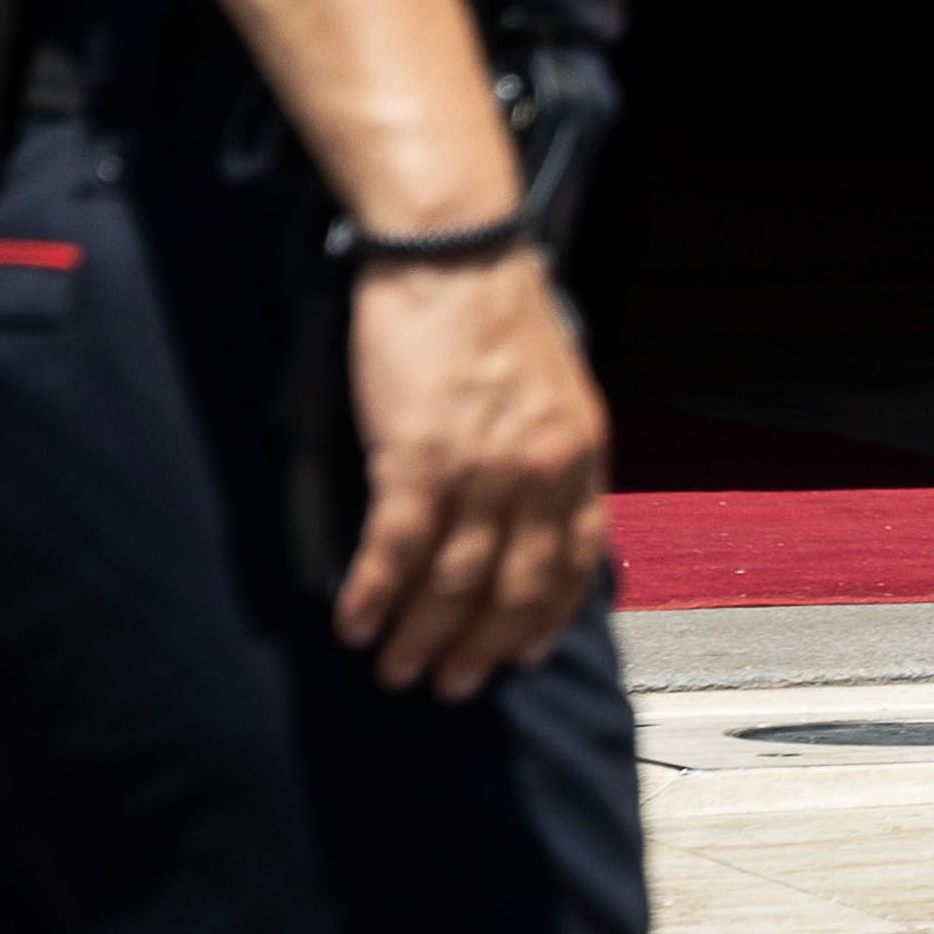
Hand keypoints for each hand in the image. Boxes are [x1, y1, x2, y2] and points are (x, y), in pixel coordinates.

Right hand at [333, 248, 612, 700]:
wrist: (453, 249)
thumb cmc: (491, 306)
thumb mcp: (553, 384)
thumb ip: (549, 448)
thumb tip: (533, 504)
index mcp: (579, 452)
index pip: (578, 559)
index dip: (547, 615)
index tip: (524, 653)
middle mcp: (541, 471)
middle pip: (516, 587)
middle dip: (482, 647)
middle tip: (452, 684)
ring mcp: (482, 470)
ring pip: (455, 583)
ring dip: (421, 636)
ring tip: (397, 669)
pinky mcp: (419, 459)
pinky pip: (396, 552)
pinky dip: (373, 596)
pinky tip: (354, 622)